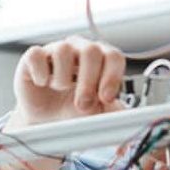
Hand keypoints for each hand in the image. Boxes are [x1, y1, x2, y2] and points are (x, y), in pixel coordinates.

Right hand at [9, 36, 126, 127]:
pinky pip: (36, 55)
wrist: (46, 119)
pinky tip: (43, 83)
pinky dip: (40, 73)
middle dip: (89, 81)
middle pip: (91, 51)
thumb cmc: (75, 109)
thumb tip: (135, 120)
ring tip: (60, 89)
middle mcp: (81, 49)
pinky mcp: (33, 57)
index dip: (111, 77)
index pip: (113, 56)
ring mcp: (56, 50)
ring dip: (62, 78)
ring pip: (63, 51)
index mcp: (102, 59)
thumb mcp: (99, 113)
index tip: (106, 98)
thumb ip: (116, 112)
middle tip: (83, 103)